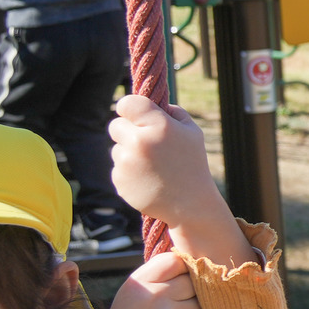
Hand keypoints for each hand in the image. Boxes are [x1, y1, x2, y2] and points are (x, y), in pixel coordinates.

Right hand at [94, 252, 203, 308]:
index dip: (182, 267)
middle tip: (178, 300)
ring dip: (194, 307)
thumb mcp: (131, 292)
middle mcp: (156, 294)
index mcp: (140, 281)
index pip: (174, 260)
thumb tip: (184, 258)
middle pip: (190, 279)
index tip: (180, 276)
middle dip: (189, 289)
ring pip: (199, 299)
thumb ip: (154, 275)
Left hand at [110, 97, 214, 221]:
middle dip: (127, 131)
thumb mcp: (193, 133)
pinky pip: (117, 168)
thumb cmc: (193, 165)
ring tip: (152, 167)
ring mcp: (127, 162)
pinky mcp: (119, 180)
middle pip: (115, 125)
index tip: (131, 114)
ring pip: (116, 149)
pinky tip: (147, 180)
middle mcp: (139, 142)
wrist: (190, 204)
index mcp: (159, 126)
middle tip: (144, 143)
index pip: (127, 103)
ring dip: (129, 154)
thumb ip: (174, 112)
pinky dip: (129, 173)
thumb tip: (155, 104)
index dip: (128, 107)